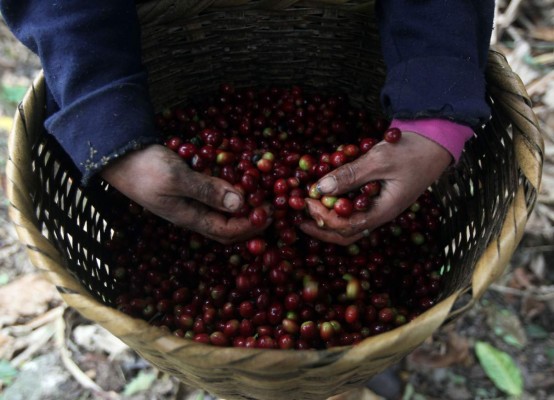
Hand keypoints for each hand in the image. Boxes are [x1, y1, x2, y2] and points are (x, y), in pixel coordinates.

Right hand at [101, 144, 271, 243]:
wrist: (118, 156)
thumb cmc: (145, 168)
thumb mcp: (177, 178)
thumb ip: (208, 190)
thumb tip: (240, 204)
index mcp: (190, 218)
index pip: (228, 231)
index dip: (251, 225)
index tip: (271, 212)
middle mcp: (192, 214)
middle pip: (228, 227)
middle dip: (251, 220)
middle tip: (271, 206)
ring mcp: (189, 203)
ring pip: (222, 212)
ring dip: (243, 206)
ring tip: (261, 194)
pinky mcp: (187, 189)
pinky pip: (214, 196)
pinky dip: (230, 192)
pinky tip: (240, 181)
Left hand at [299, 132, 450, 244]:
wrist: (435, 142)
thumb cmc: (411, 150)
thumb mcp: (378, 160)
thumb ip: (350, 175)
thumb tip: (320, 188)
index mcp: (384, 211)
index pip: (347, 226)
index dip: (323, 216)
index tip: (306, 200)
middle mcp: (380, 215)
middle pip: (346, 234)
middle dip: (320, 227)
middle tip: (298, 216)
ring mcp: (379, 208)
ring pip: (349, 225)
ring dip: (326, 220)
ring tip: (307, 210)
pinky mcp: (377, 199)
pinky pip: (354, 212)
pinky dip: (336, 208)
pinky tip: (324, 197)